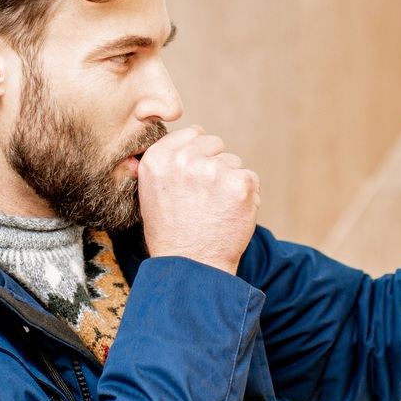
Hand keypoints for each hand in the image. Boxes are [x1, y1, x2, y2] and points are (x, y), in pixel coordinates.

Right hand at [137, 126, 260, 275]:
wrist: (192, 267)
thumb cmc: (172, 233)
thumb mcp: (150, 193)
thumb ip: (166, 163)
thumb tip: (184, 142)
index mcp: (158, 158)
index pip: (191, 133)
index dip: (196, 155)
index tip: (194, 177)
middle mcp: (184, 159)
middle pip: (214, 143)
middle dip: (214, 165)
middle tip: (204, 197)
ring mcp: (213, 170)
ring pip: (233, 162)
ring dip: (229, 182)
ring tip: (215, 210)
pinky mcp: (240, 183)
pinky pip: (250, 178)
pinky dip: (246, 196)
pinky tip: (230, 214)